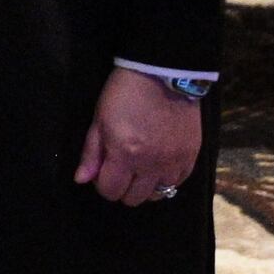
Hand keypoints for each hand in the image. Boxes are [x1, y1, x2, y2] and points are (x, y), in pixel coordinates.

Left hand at [75, 67, 203, 205]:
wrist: (162, 75)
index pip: (110, 190)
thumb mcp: (99, 120)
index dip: (102, 185)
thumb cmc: (124, 94)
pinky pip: (178, 184)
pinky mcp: (192, 158)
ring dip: (145, 186)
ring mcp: (174, 163)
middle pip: (133, 198)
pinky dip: (166, 180)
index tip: (102, 172)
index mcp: (124, 154)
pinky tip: (158, 166)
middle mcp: (151, 165)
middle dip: (122, 188)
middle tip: (120, 170)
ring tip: (140, 169)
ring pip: (158, 194)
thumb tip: (81, 180)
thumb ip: (91, 153)